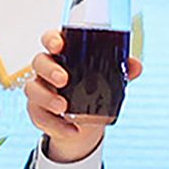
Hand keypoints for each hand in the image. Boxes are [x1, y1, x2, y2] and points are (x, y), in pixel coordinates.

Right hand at [24, 28, 141, 162]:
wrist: (84, 123)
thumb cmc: (93, 89)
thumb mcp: (108, 80)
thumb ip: (121, 70)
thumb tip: (136, 66)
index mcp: (63, 54)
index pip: (51, 40)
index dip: (51, 39)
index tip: (58, 45)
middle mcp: (46, 69)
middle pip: (39, 62)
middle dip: (49, 70)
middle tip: (64, 80)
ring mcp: (39, 90)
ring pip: (32, 89)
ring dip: (47, 98)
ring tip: (64, 107)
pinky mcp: (37, 111)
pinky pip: (39, 116)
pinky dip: (55, 125)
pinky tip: (71, 129)